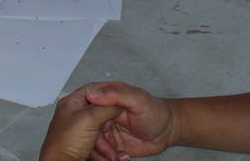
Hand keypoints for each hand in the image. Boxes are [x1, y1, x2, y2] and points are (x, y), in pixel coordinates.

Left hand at [40, 89, 126, 160]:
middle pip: (100, 113)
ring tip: (111, 153)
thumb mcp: (88, 119)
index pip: (93, 90)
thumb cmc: (64, 145)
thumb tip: (118, 100)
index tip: (122, 95)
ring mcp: (79, 132)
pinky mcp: (84, 145)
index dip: (109, 91)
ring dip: (109, 144)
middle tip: (117, 128)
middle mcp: (74, 116)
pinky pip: (101, 145)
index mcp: (71, 104)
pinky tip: (107, 157)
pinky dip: (106, 152)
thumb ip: (105, 106)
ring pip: (103, 131)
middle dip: (111, 125)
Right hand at [46, 81, 175, 160]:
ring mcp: (106, 130)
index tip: (84, 127)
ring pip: (92, 142)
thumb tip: (93, 94)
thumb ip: (116, 94)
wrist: (168, 131)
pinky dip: (106, 159)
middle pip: (86, 127)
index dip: (82, 116)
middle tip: (103, 147)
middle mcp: (103, 113)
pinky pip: (101, 153)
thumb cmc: (156, 111)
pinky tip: (119, 158)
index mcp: (107, 98)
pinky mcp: (111, 145)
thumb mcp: (137, 99)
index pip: (86, 104)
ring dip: (100, 152)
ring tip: (114, 156)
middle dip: (92, 140)